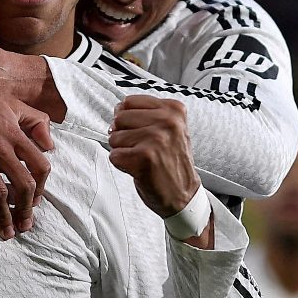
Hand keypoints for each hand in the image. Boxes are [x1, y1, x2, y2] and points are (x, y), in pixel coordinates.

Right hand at [0, 81, 52, 240]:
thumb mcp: (13, 104)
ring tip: (7, 233)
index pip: (39, 166)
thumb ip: (36, 121)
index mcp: (14, 134)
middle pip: (22, 184)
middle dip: (26, 209)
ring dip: (4, 217)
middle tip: (25, 225)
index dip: (41, 187)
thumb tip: (51, 145)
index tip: (36, 200)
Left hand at [108, 95, 200, 218]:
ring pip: (114, 138)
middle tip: (141, 148)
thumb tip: (117, 109)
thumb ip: (147, 113)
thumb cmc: (171, 161)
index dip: (127, 119)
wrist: (183, 195)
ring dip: (123, 151)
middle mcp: (167, 121)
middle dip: (123, 135)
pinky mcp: (145, 157)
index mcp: (173, 109)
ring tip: (142, 159)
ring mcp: (156, 139)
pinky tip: (139, 169)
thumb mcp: (170, 128)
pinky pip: (114, 156)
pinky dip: (122, 165)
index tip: (139, 131)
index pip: (128, 102)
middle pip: (119, 118)